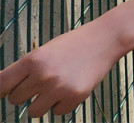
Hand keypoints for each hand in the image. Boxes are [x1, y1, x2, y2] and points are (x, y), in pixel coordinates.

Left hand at [0, 22, 121, 116]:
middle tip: (40, 81)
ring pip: (33, 112)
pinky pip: (56, 112)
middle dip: (25, 93)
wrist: (104, 39)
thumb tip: (3, 90)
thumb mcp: (45, 50)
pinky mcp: (74, 98)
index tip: (1, 93)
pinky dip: (62, 103)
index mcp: (33, 59)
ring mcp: (59, 88)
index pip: (1, 84)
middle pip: (15, 100)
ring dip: (42, 102)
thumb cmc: (72, 44)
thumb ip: (25, 69)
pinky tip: (71, 85)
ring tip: (56, 84)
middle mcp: (43, 75)